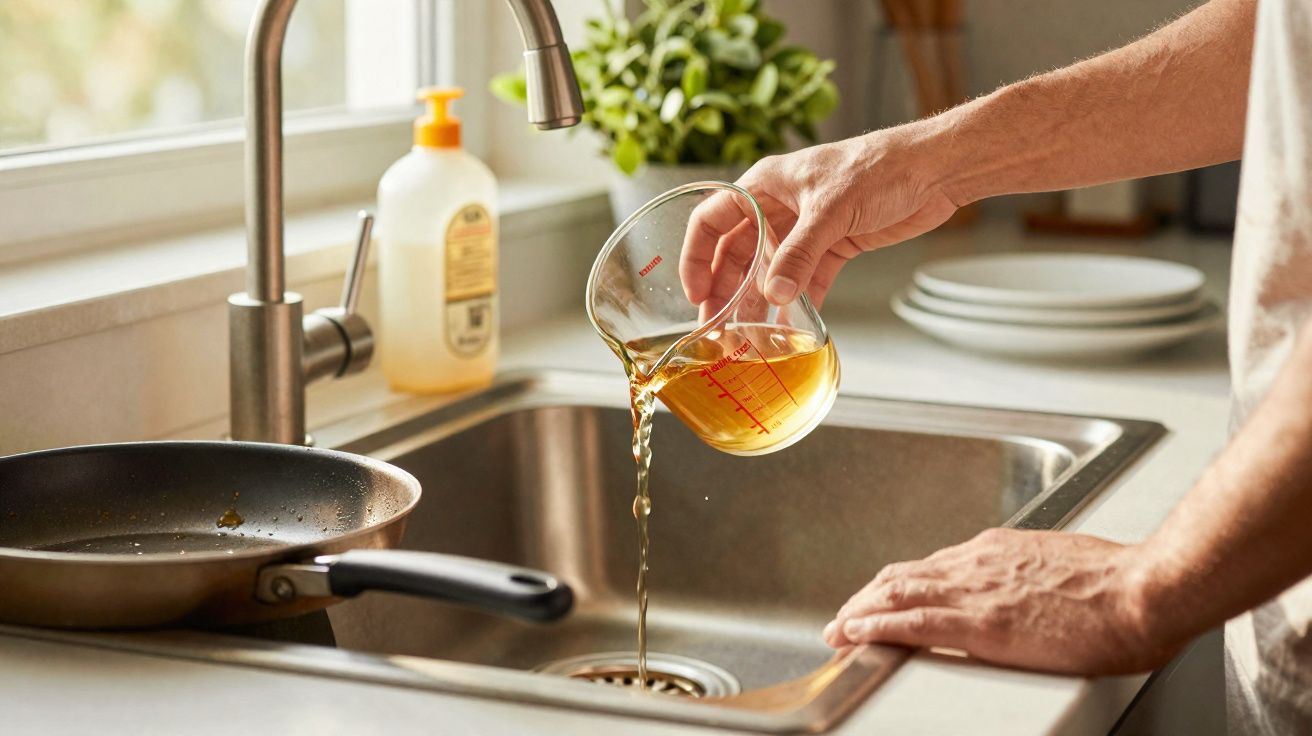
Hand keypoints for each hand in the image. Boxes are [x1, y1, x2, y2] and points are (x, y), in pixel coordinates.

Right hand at [679, 126, 960, 308]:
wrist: (934, 170)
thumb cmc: (880, 167)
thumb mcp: (831, 210)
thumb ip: (799, 254)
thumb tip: (773, 296)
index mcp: (765, 185)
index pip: (712, 220)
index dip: (697, 256)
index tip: (697, 292)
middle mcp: (779, 207)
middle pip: (737, 253)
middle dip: (725, 291)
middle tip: (717, 326)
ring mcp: (805, 229)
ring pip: (770, 271)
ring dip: (759, 303)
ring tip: (747, 336)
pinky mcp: (834, 246)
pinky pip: (806, 280)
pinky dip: (798, 304)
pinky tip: (789, 328)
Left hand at [822, 528, 1182, 675]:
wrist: (1145, 591)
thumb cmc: (1122, 584)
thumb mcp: (1064, 567)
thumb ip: (1034, 576)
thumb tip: (1028, 591)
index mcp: (999, 552)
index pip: (932, 567)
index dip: (900, 585)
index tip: (883, 600)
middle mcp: (978, 564)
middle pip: (903, 577)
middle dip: (868, 598)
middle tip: (846, 618)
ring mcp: (976, 592)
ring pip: (896, 594)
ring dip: (860, 612)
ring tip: (837, 629)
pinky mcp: (981, 624)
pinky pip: (912, 622)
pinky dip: (876, 627)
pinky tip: (855, 634)